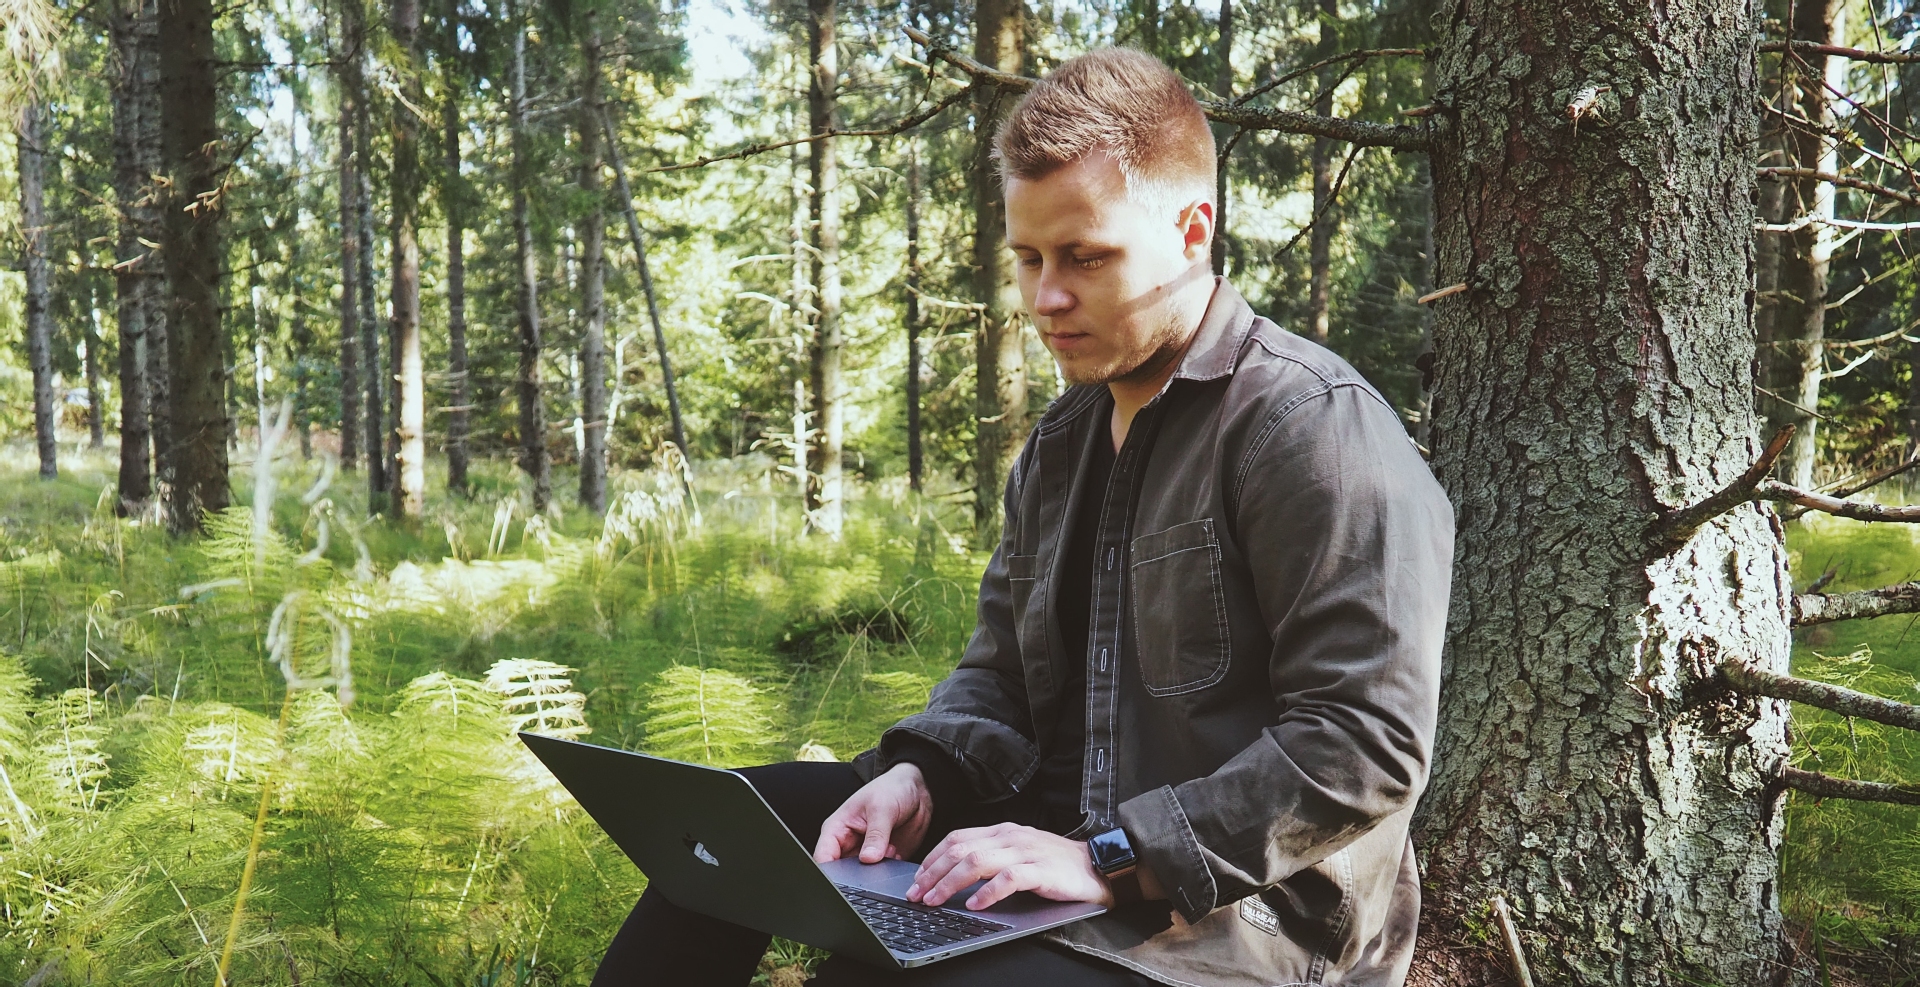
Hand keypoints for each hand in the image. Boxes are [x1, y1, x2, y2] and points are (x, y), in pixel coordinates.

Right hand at [813, 763, 935, 864]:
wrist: (918, 790)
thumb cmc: (892, 788)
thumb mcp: (882, 807)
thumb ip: (876, 834)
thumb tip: (868, 858)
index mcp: (838, 828)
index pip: (823, 856)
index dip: (828, 871)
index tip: (841, 878)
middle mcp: (849, 844)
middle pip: (840, 871)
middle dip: (852, 876)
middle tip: (868, 871)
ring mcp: (866, 854)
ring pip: (861, 876)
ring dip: (872, 875)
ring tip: (886, 858)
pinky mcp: (884, 860)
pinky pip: (881, 875)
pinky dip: (887, 874)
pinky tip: (895, 860)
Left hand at [907, 822, 1111, 910]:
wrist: (1098, 867)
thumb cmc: (1057, 864)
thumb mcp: (1019, 853)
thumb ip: (992, 858)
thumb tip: (956, 875)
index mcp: (1002, 831)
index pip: (957, 838)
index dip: (932, 858)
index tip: (917, 879)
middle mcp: (1011, 837)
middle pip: (961, 849)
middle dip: (933, 873)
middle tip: (917, 895)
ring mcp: (1026, 852)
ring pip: (977, 862)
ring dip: (951, 883)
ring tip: (936, 900)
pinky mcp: (1041, 870)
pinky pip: (1008, 879)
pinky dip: (988, 893)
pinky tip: (976, 905)